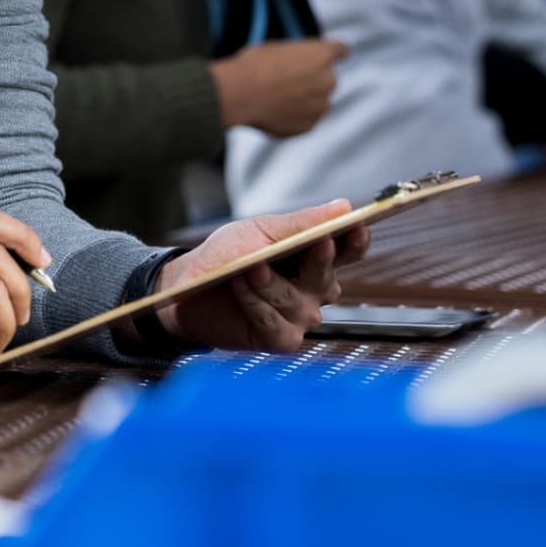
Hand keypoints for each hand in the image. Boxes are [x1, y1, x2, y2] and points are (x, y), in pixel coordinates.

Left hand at [146, 200, 369, 351]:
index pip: (347, 252)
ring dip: (271, 283)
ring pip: (296, 301)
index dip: (356, 241)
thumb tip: (344, 207)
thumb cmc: (226, 256)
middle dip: (320, 261)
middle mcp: (312, 291)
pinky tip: (241, 287)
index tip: (358, 227)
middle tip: (317, 244)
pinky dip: (256, 303)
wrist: (187, 288)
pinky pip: (275, 322)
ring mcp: (298, 317)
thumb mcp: (261, 230)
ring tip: (251, 268)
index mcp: (314, 260)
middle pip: (327, 278)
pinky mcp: (279, 339)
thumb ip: (302, 223)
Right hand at [213, 39, 346, 136]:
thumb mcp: (275, 49)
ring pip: (316, 103)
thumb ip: (295, 58)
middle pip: (326, 80)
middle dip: (311, 81)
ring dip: (302, 102)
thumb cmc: (253, 66)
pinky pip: (303, 120)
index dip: (337, 53)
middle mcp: (328, 80)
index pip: (341, 50)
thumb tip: (294, 69)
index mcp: (321, 54)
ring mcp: (320, 106)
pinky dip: (291, 118)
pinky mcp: (308, 126)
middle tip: (283, 83)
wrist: (241, 94)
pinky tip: (270, 112)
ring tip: (272, 99)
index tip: (336, 55)